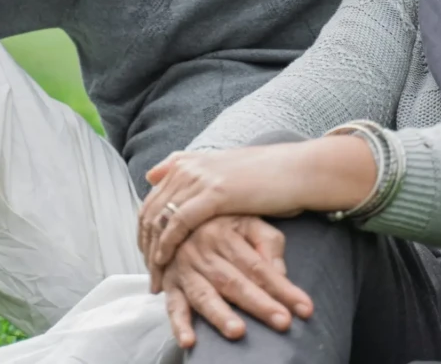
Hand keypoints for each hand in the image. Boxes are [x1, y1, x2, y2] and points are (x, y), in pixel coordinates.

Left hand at [139, 138, 373, 271]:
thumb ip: (188, 169)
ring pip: (160, 219)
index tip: (147, 257)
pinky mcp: (213, 193)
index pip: (151, 201)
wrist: (295, 171)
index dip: (145, 232)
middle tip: (149, 275)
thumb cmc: (265, 176)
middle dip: (145, 246)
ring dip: (154, 251)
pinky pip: (178, 222)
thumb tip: (154, 174)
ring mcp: (199, 179)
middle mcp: (188, 169)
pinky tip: (166, 262)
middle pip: (150, 212)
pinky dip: (168, 244)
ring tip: (156, 276)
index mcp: (187, 163)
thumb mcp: (222, 169)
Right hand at [158, 215, 312, 347]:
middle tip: (282, 321)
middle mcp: (204, 252)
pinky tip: (189, 341)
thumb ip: (268, 241)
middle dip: (260, 304)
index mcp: (226, 235)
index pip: (259, 266)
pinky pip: (172, 306)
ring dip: (220, 314)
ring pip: (205, 295)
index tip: (304, 308)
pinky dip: (179, 324)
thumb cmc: (220, 221)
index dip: (282, 288)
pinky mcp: (170, 284)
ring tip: (238, 331)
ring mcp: (185, 270)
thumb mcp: (247, 219)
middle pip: (235, 282)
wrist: (175, 215)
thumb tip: (281, 273)